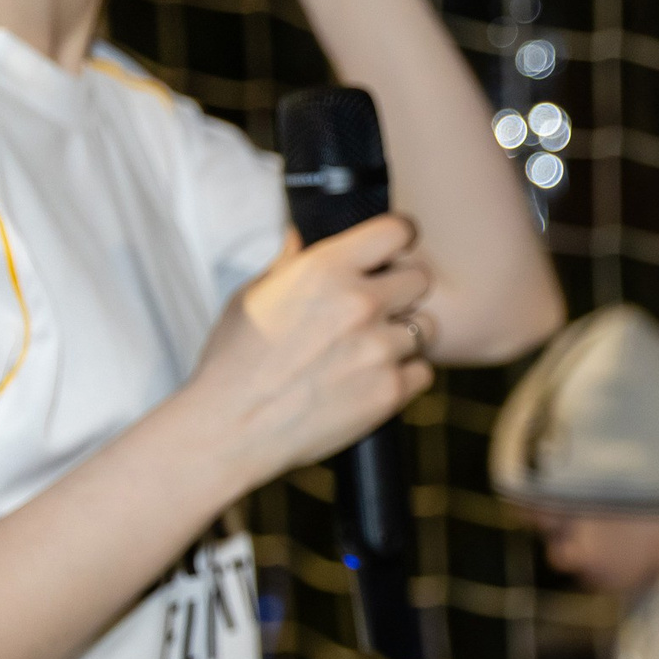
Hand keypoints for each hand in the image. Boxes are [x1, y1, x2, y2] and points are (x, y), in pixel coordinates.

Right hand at [182, 214, 433, 494]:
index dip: (400, 240)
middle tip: (381, 309)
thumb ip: (289, 263)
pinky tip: (371, 380)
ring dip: (405, 338)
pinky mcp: (391, 390)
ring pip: (426, 328)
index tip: (393, 254)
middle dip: (406, 291)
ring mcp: (379, 348)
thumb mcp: (253, 296)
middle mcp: (360, 303)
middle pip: (422, 279)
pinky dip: (405, 377)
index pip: (398, 230)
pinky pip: (424, 372)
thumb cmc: (235, 360)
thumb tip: (300, 234)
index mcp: (326, 269)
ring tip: (367, 351)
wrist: (231, 428)